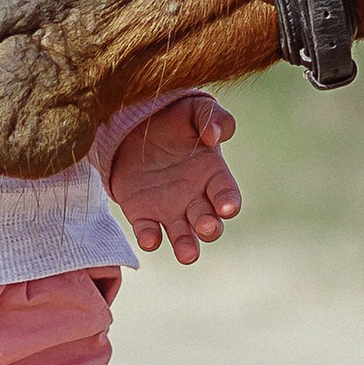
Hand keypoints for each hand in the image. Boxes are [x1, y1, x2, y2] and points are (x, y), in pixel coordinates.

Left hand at [108, 94, 240, 265]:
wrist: (134, 124)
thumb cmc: (174, 119)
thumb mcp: (194, 110)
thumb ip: (211, 117)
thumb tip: (215, 136)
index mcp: (212, 174)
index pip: (227, 193)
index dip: (229, 202)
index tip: (227, 207)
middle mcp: (195, 197)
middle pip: (209, 221)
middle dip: (210, 227)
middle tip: (207, 227)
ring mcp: (170, 209)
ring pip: (183, 236)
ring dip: (187, 246)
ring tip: (188, 254)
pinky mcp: (143, 214)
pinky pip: (149, 231)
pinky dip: (151, 238)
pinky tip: (150, 238)